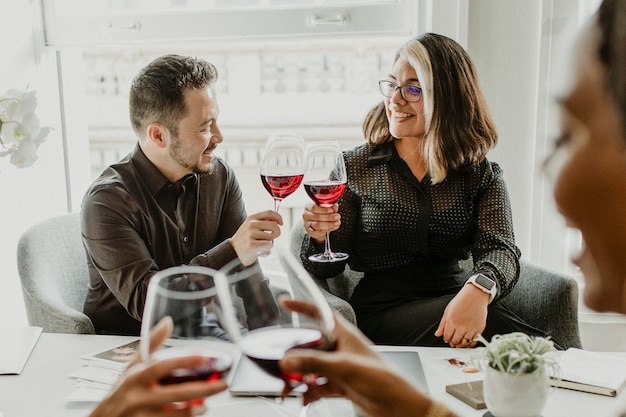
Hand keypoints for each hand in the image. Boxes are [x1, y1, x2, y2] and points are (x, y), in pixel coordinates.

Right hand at [88, 317, 227, 416]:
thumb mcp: (131, 366)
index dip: (184, 361)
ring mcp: (142, 416)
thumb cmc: (120, 392)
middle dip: (203, 389)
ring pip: (177, 415)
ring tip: (207, 403)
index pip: (162, 366)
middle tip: (222, 384)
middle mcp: (138, 396)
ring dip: (196, 409)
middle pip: (176, 393)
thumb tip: (168, 321)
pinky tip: (195, 412)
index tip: (204, 357)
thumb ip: (151, 345)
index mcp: (136, 377)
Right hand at [230, 210, 282, 264]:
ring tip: (261, 244)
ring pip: (272, 237)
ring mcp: (251, 234)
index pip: (270, 212)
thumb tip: (277, 220)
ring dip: (269, 242)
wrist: (232, 252)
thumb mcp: (251, 226)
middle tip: (273, 237)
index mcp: (251, 218)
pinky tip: (259, 250)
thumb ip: (262, 222)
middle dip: (277, 232)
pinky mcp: (252, 244)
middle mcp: (251, 224)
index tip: (281, 223)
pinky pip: (268, 245)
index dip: (278, 217)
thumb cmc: (245, 240)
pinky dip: (267, 249)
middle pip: (274, 225)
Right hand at [279, 299, 438, 416]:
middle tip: (280, 360)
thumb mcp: (345, 367)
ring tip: (289, 385)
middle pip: (310, 344)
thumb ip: (316, 362)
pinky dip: (308, 391)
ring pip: (311, 367)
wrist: (399, 406)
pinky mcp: (340, 385)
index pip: (320, 313)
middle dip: (294, 352)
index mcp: (344, 334)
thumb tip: (289, 360)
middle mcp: (340, 349)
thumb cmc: (384, 379)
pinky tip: (304, 396)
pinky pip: (316, 386)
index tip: (285, 303)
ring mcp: (339, 368)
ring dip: (299, 376)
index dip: (303, 306)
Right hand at [302, 203, 340, 243]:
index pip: (314, 207)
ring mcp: (307, 224)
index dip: (324, 209)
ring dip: (329, 224)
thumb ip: (331, 207)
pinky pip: (319, 232)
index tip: (332, 210)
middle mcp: (306, 215)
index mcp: (308, 206)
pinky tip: (333, 227)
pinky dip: (327, 230)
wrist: (317, 224)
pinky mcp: (310, 232)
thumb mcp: (326, 209)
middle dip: (329, 217)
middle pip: (317, 217)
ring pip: (318, 225)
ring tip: (337, 223)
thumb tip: (335, 206)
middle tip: (337, 217)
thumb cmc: (321, 214)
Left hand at [434, 284, 488, 347]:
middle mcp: (462, 326)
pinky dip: (470, 344)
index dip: (446, 339)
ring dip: (460, 345)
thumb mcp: (448, 311)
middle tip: (452, 342)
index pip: (447, 336)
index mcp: (452, 321)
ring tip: (459, 343)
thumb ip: (442, 324)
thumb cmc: (461, 301)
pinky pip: (474, 341)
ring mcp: (471, 328)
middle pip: (455, 341)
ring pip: (464, 343)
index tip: (447, 338)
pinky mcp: (479, 329)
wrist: (475, 295)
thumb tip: (437, 334)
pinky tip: (467, 342)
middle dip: (452, 343)